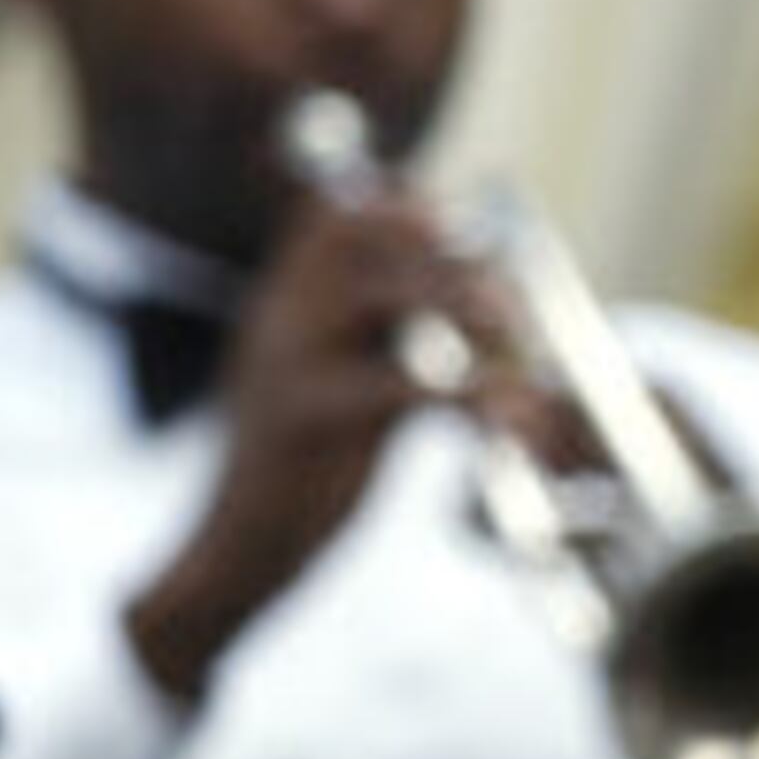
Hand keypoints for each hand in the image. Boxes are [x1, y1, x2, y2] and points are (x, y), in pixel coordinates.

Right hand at [124, 181, 500, 703]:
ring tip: (515, 347)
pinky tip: (508, 419)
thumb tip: (467, 292)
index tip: (466, 238)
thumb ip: (387, 334)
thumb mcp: (341, 380)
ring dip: (468, 309)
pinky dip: (472, 398)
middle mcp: (282, 315)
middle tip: (510, 309)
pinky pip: (404, 385)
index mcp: (286, 301)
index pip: (339, 212)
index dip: (409, 209)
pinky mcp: (310, 418)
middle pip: (373, 236)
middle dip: (454, 259)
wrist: (243, 550)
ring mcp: (291, 360)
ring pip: (390, 294)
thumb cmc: (305, 470)